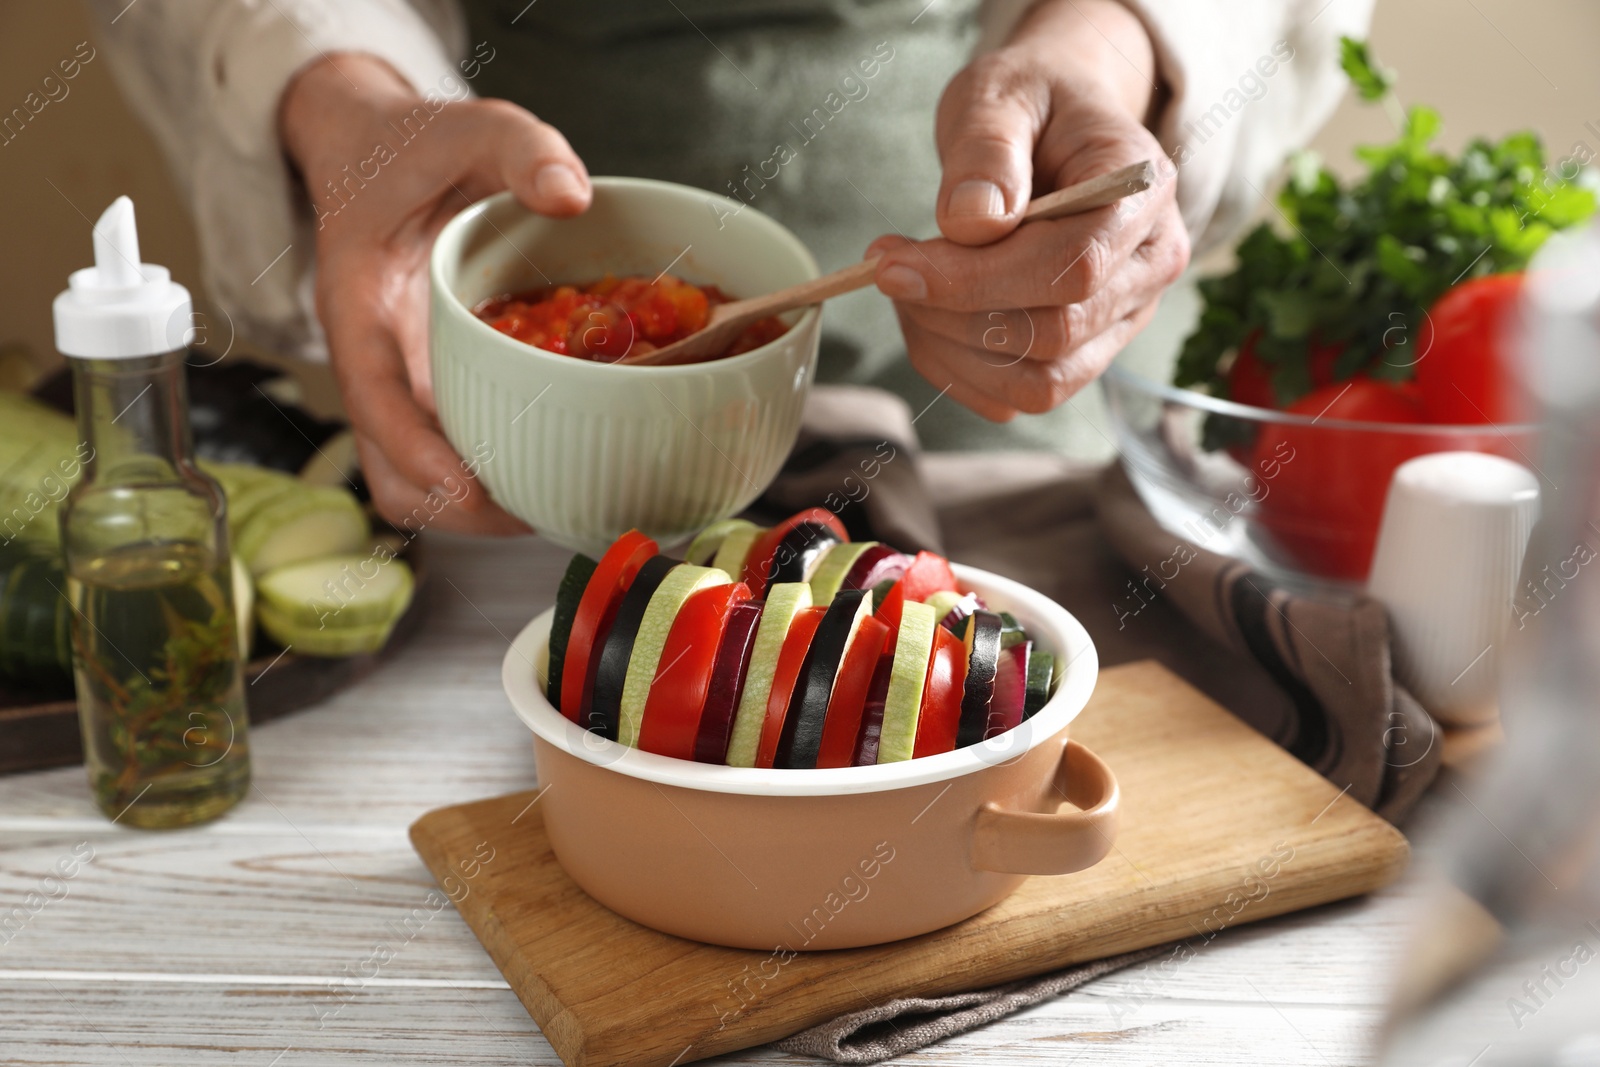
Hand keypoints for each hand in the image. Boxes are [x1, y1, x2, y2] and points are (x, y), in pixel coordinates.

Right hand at [280, 54, 590, 533]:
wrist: (381, 157)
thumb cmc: (417, 148)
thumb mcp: (469, 127)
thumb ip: (520, 148)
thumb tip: (572, 195)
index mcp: (360, 306)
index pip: (373, 400)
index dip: (417, 453)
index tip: (469, 488)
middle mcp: (375, 363)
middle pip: (392, 473)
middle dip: (457, 509)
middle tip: (541, 511)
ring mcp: (403, 387)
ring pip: (418, 484)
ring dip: (479, 511)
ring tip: (559, 505)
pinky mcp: (431, 393)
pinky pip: (453, 456)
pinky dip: (497, 477)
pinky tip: (561, 469)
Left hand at [871, 0, 1188, 420]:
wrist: (1055, 124)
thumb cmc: (1031, 104)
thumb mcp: (1000, 96)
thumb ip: (987, 151)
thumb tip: (972, 222)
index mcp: (1142, 194)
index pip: (1073, 267)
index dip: (975, 279)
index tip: (891, 264)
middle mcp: (1149, 267)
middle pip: (1055, 332)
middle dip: (952, 311)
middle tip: (887, 267)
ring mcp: (1123, 319)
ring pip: (1039, 381)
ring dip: (950, 349)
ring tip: (905, 288)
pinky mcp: (1084, 353)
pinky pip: (1019, 396)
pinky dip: (957, 370)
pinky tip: (925, 320)